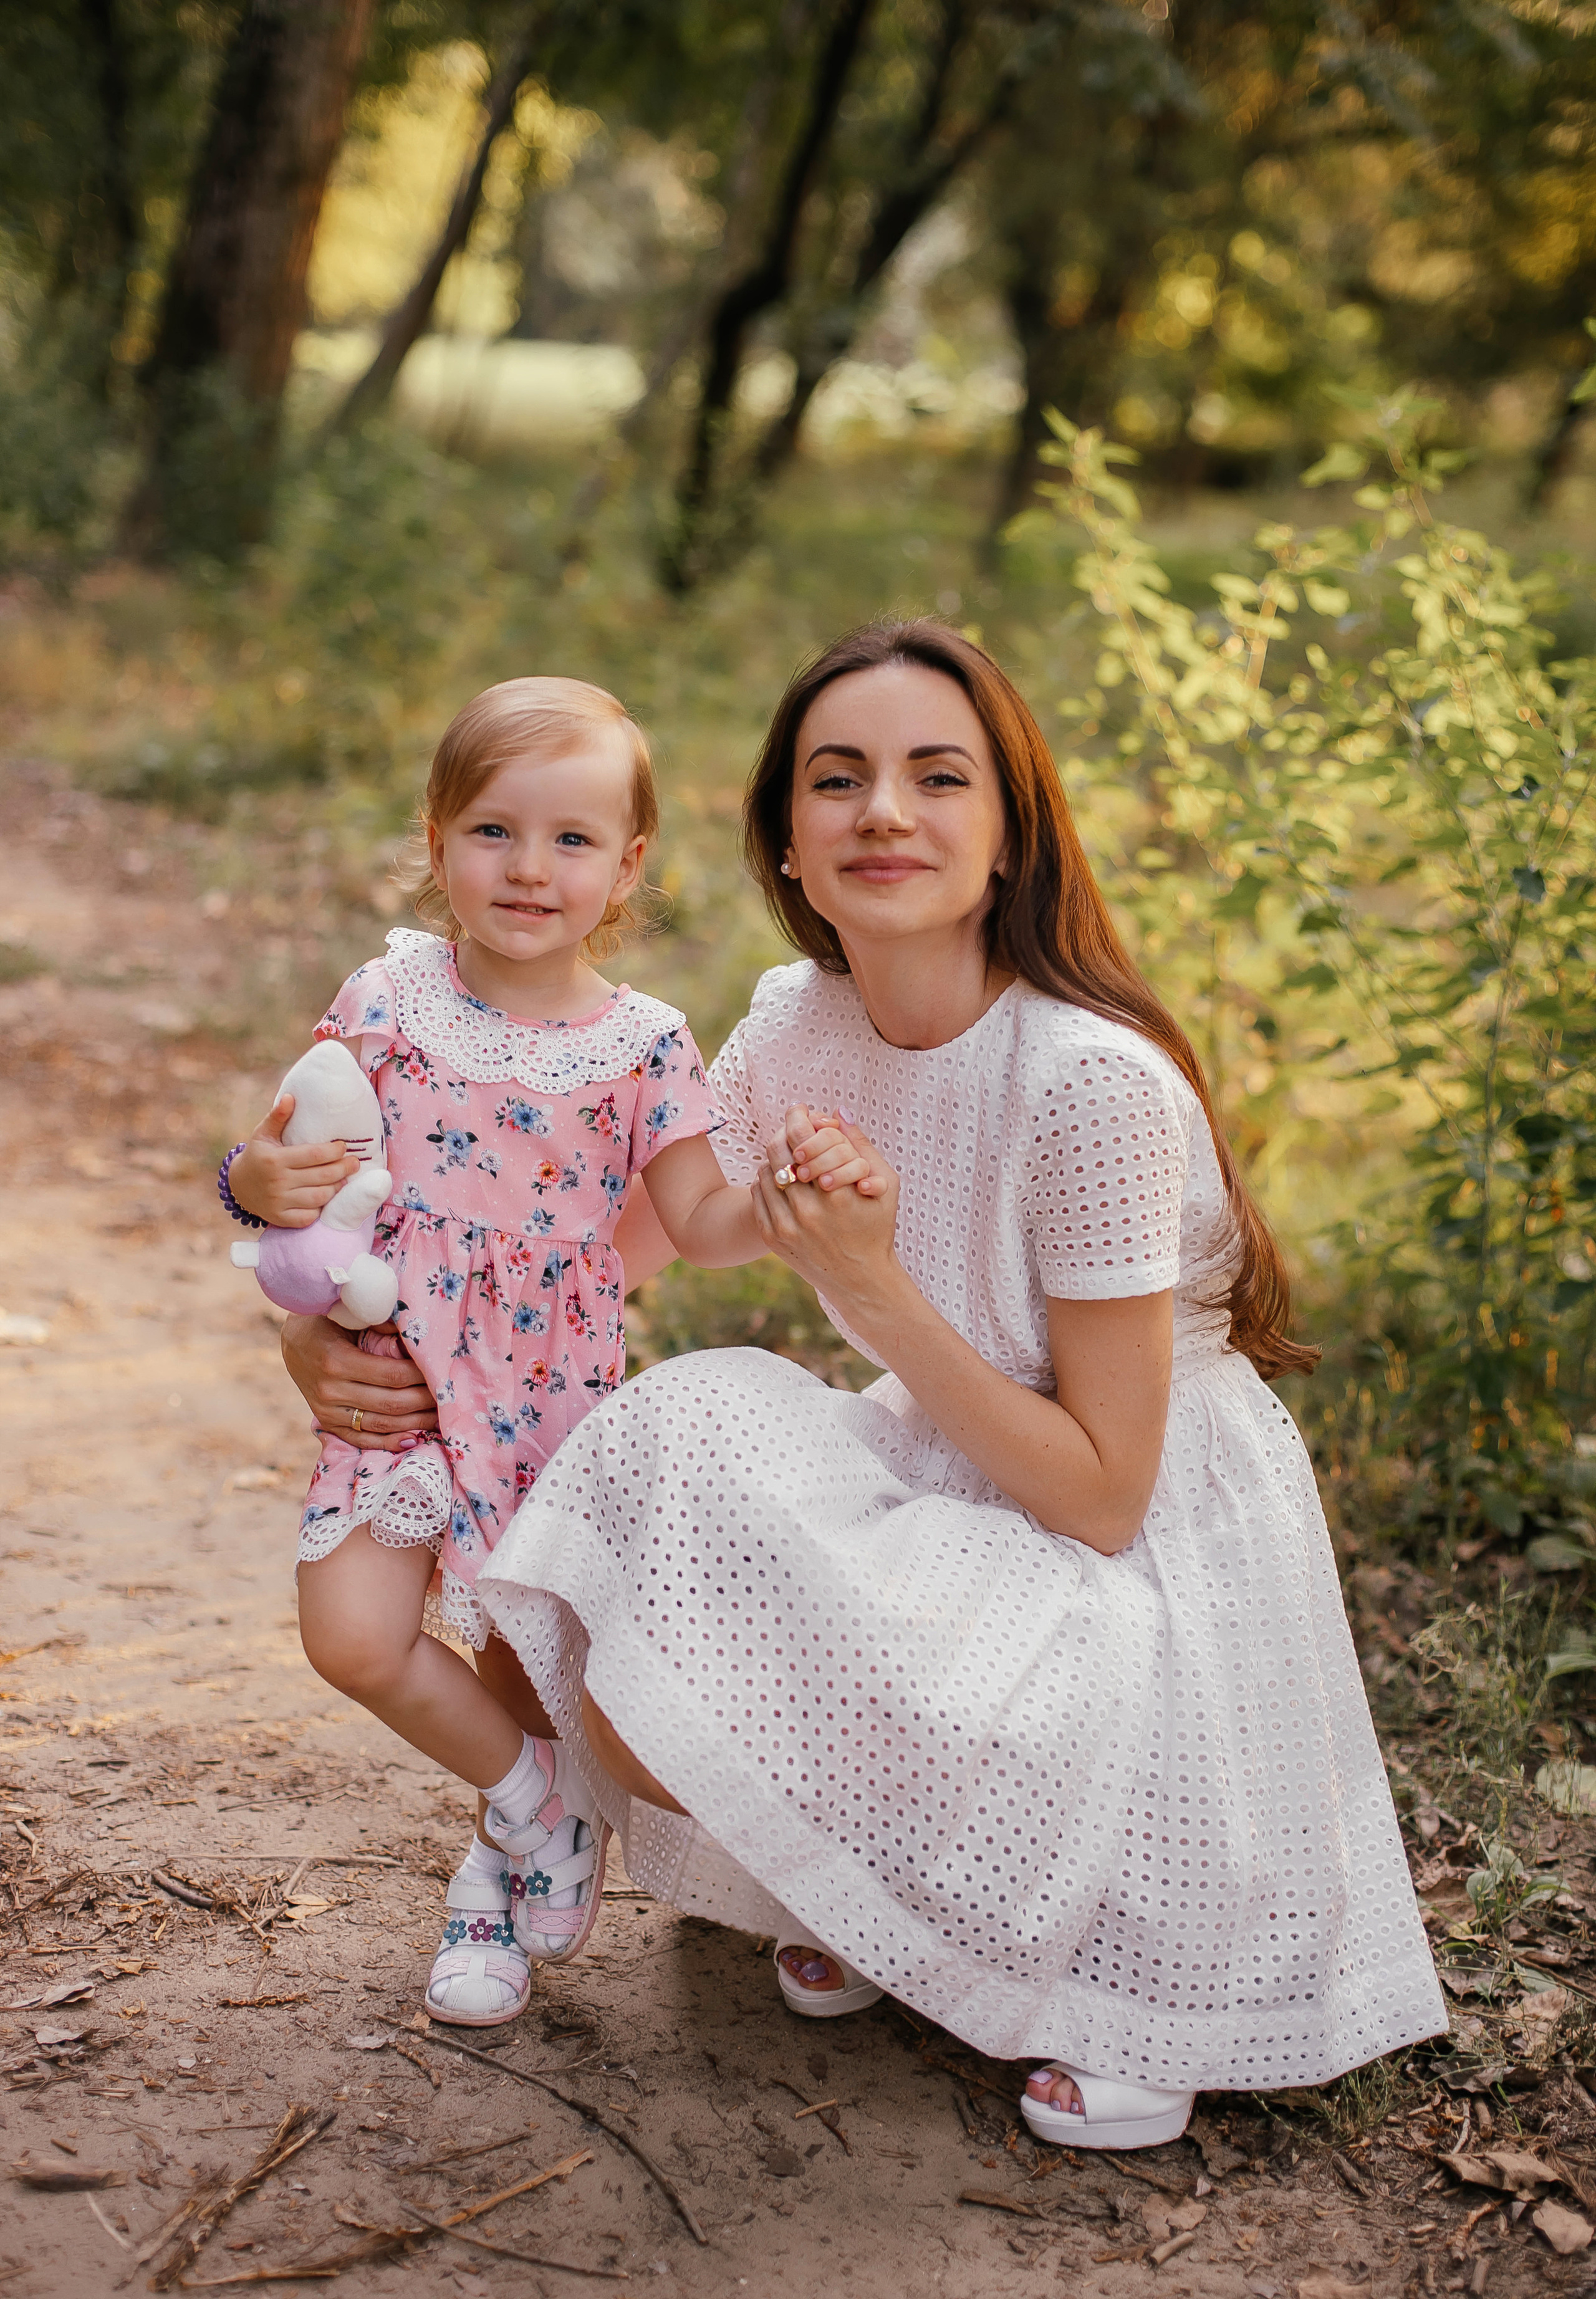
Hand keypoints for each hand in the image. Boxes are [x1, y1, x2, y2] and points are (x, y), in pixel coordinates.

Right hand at [229, 1093, 357, 1226]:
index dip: (334, 1151)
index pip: (314, 1155)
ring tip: (344, 1179)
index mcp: (275, 1159)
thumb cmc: (258, 1155)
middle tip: (354, 1163)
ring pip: (319, 1197)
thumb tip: (291, 1097)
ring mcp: (279, 1202)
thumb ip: (278, 1116)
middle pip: (322, 1176)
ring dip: (336, 1188)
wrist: (238, 1186)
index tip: (343, 1147)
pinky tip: (326, 1198)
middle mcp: (278, 1182)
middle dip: (344, 1169)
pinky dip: (320, 1208)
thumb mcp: (263, 1134)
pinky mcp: (280, 1218)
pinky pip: (309, 1216)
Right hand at [280, 1316, 437, 1448]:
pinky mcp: (327, 1423)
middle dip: (425, 1401)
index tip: (443, 1371)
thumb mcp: (349, 1314)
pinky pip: (361, 1439)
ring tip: (441, 1418)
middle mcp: (330, 1390)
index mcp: (336, 1360)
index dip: (421, 1376)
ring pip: (380, 1424)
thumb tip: (414, 1334)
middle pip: (390, 1402)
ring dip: (415, 1423)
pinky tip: (414, 1439)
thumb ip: (380, 1322)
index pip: (392, 1374)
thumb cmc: (328, 1320)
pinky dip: (389, 1442)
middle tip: (450, 1396)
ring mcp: (327, 1411)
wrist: (293, 1341)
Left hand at [753, 1119, 902, 1313]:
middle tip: (792, 1131)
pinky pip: (757, 1193)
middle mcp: (807, 1209)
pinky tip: (783, 1182)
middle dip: (784, 1134)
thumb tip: (839, 1111)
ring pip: (765, 1170)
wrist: (860, 1279)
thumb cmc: (876, 1227)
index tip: (800, 1111)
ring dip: (776, 1158)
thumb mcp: (884, 1184)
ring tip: (789, 1158)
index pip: (801, 1138)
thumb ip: (861, 1145)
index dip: (798, 1118)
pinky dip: (766, 1181)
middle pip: (778, 1150)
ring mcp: (786, 1225)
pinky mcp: (772, 1236)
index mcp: (836, 1192)